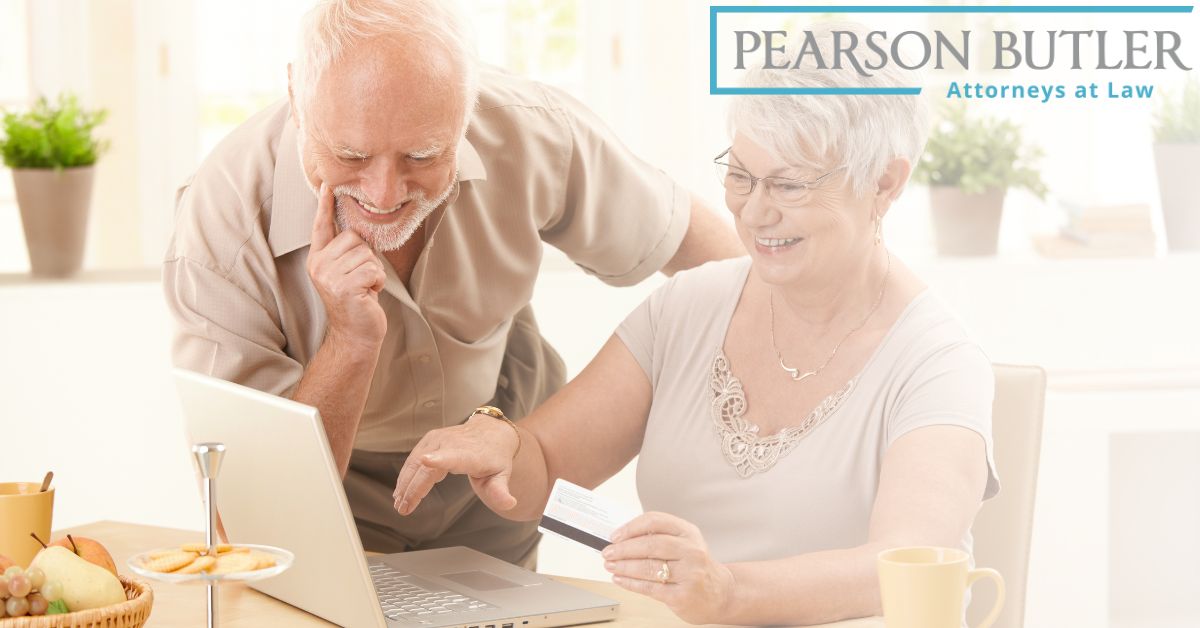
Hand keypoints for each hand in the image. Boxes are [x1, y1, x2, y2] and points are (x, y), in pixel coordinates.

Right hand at [306, 183, 386, 352]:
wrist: (355, 334)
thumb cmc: (356, 302)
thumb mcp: (347, 273)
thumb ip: (346, 252)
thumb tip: (358, 230)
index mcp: (318, 259)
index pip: (321, 227)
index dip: (325, 206)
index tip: (327, 185)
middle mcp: (319, 265)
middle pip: (354, 238)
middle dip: (367, 257)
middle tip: (361, 280)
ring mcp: (329, 276)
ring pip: (366, 254)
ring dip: (374, 272)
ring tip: (364, 288)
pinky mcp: (344, 287)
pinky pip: (373, 269)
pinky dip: (378, 281)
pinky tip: (368, 294)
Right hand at [393, 414, 521, 515]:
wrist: (491, 433)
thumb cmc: (495, 458)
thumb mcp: (502, 476)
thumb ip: (500, 491)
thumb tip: (509, 503)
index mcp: (469, 453)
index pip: (454, 456)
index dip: (440, 459)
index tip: (426, 461)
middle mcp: (452, 443)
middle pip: (427, 466)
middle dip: (413, 488)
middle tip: (404, 509)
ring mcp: (438, 439)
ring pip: (415, 462)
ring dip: (405, 484)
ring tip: (399, 504)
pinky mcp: (429, 440)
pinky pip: (413, 459)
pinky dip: (405, 476)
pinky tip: (401, 491)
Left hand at [602, 512, 736, 624]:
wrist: (720, 594)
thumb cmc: (695, 567)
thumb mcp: (683, 545)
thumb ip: (657, 538)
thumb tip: (621, 539)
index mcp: (688, 532)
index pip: (655, 521)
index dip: (631, 527)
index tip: (615, 535)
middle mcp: (691, 551)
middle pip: (650, 544)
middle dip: (624, 549)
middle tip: (608, 552)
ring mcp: (689, 573)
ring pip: (648, 566)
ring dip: (624, 566)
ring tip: (610, 565)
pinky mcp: (682, 595)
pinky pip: (650, 587)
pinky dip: (630, 583)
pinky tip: (620, 579)